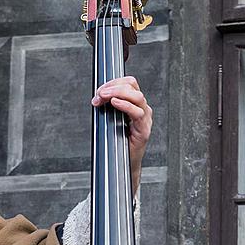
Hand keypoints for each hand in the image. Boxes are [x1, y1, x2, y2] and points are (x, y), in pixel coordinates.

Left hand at [92, 76, 152, 195]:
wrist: (123, 162)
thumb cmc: (118, 141)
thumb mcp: (111, 118)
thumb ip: (108, 105)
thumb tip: (99, 95)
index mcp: (136, 104)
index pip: (129, 83)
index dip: (114, 81)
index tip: (100, 90)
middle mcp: (142, 109)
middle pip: (132, 86)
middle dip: (112, 86)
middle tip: (99, 94)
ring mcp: (145, 119)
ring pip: (137, 96)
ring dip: (117, 93)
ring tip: (104, 98)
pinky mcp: (144, 130)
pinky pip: (138, 113)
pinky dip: (125, 105)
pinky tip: (115, 103)